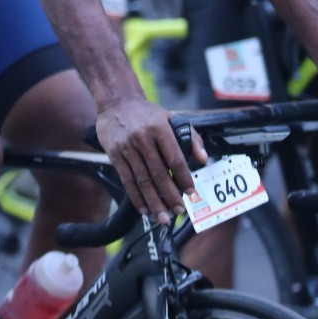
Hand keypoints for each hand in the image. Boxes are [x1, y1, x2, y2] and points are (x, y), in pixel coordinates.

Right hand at [94, 97, 206, 223]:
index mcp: (160, 129)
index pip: (175, 158)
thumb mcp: (172, 118)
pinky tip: (144, 208)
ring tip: (162, 218)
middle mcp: (143, 138)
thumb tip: (203, 160)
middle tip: (178, 211)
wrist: (117, 101)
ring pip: (142, 180)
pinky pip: (127, 180)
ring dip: (153, 201)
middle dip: (170, 195)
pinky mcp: (115, 154)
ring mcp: (127, 147)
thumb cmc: (148, 113)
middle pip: (158, 173)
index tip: (190, 192)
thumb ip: (192, 138)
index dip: (183, 177)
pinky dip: (135, 197)